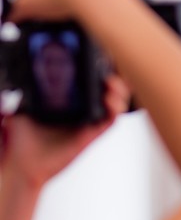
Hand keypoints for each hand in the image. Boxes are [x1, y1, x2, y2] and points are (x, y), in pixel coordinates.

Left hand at [0, 74, 128, 189]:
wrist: (22, 163)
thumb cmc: (22, 138)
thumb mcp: (25, 103)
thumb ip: (29, 86)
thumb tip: (22, 65)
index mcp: (70, 101)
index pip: (91, 81)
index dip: (101, 68)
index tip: (101, 57)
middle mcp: (82, 111)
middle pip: (109, 90)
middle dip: (115, 76)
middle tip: (109, 68)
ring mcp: (89, 123)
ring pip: (114, 104)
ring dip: (119, 91)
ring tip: (111, 83)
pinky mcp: (92, 135)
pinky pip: (110, 121)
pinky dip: (115, 109)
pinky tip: (109, 99)